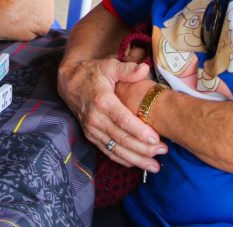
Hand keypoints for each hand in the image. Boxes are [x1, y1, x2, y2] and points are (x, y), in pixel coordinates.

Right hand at [58, 57, 167, 171]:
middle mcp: (95, 119)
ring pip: (115, 149)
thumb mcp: (109, 66)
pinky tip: (137, 164)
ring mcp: (92, 129)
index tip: (156, 139)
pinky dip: (122, 160)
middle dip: (143, 149)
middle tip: (163, 151)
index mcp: (102, 101)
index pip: (123, 120)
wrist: (69, 82)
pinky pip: (107, 151)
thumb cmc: (92, 73)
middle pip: (122, 139)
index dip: (139, 131)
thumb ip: (127, 70)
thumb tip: (144, 69)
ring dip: (135, 159)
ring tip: (154, 165)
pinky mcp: (90, 135)